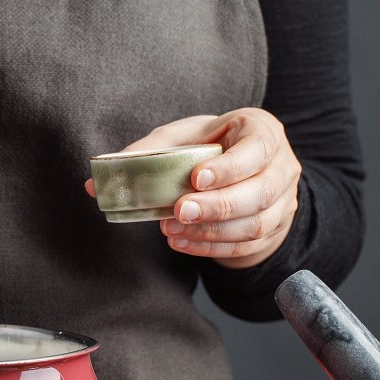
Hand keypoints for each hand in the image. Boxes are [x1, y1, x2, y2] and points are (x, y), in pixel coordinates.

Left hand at [85, 109, 300, 268]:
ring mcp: (284, 201)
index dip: (230, 167)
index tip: (196, 178)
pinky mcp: (275, 229)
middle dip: (217, 206)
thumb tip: (95, 184)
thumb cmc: (210, 148)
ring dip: (211, 231)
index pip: (257, 149)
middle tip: (179, 211)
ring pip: (256, 223)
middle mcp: (282, 165)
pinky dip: (212, 248)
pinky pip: (248, 245)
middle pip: (260, 192)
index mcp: (262, 131)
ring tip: (173, 230)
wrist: (241, 173)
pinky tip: (182, 243)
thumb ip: (145, 154)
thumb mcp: (182, 139)